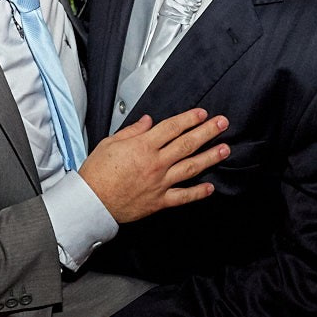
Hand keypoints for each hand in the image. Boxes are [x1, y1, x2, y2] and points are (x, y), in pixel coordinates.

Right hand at [77, 107, 228, 222]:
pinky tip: (210, 187)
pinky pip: (183, 196)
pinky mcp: (159, 201)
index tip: (202, 113)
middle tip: (222, 123)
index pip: (172, 128)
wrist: (91, 202)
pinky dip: (198, 193)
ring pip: (191, 167)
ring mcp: (160, 183)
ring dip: (209, 157)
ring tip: (225, 149)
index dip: (189, 119)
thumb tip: (148, 121)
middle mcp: (155, 163)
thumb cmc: (97, 173)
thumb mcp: (110, 143)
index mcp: (143, 146)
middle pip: (187, 143)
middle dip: (207, 131)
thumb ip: (132, 131)